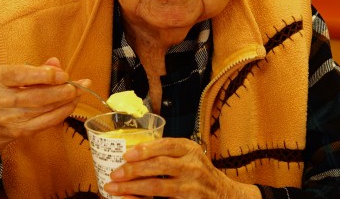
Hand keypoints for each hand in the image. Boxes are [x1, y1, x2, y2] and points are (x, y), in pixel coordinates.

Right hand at [0, 57, 85, 165]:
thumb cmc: (6, 90)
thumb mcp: (14, 74)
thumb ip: (36, 68)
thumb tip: (56, 63)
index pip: (20, 75)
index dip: (45, 75)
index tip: (63, 74)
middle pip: (35, 96)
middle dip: (61, 90)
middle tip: (79, 85)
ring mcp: (8, 118)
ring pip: (43, 110)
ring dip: (66, 101)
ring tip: (79, 92)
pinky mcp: (19, 131)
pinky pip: (45, 123)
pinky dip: (61, 113)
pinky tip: (71, 104)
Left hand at [105, 138, 260, 198]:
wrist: (224, 195)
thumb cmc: (200, 172)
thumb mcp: (189, 155)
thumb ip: (167, 152)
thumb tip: (132, 153)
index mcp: (190, 149)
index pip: (166, 146)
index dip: (144, 149)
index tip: (126, 155)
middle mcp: (192, 167)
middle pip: (159, 165)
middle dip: (133, 170)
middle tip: (115, 174)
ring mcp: (191, 187)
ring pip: (158, 186)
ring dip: (133, 188)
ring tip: (115, 189)